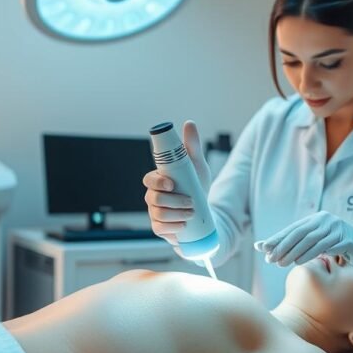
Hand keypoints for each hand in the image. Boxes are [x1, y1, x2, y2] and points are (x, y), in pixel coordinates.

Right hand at [142, 120, 211, 246]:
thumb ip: (192, 146)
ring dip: (176, 215)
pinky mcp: (160, 227)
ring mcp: (155, 213)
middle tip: (191, 203)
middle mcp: (153, 196)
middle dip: (174, 202)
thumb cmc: (196, 186)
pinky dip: (173, 229)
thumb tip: (189, 123)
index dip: (158, 183)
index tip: (171, 184)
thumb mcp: (197, 166)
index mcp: (158, 180)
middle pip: (154, 199)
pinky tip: (183, 226)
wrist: (203, 212)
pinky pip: (159, 229)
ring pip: (158, 215)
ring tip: (191, 214)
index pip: (149, 180)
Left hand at [254, 211, 352, 269]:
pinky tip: (299, 262)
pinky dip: (310, 254)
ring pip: (310, 240)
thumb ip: (299, 245)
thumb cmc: (340, 247)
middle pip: (300, 233)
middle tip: (270, 258)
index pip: (293, 228)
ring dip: (294, 252)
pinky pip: (325, 246)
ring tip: (281, 263)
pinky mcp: (346, 239)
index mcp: (317, 218)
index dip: (278, 238)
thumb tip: (268, 247)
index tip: (263, 249)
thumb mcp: (319, 244)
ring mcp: (337, 228)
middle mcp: (326, 219)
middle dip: (283, 246)